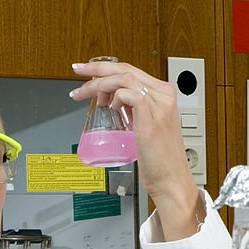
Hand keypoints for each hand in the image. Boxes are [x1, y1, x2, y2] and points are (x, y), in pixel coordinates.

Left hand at [70, 60, 203, 240]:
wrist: (170, 180)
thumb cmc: (158, 160)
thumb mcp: (145, 127)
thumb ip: (134, 112)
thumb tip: (114, 104)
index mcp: (163, 94)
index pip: (131, 71)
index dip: (106, 68)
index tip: (87, 72)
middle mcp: (163, 95)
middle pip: (125, 69)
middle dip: (96, 68)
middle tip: (78, 71)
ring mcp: (158, 106)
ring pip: (123, 79)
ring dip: (99, 84)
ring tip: (85, 95)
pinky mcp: (151, 118)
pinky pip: (128, 95)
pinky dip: (115, 98)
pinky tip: (109, 108)